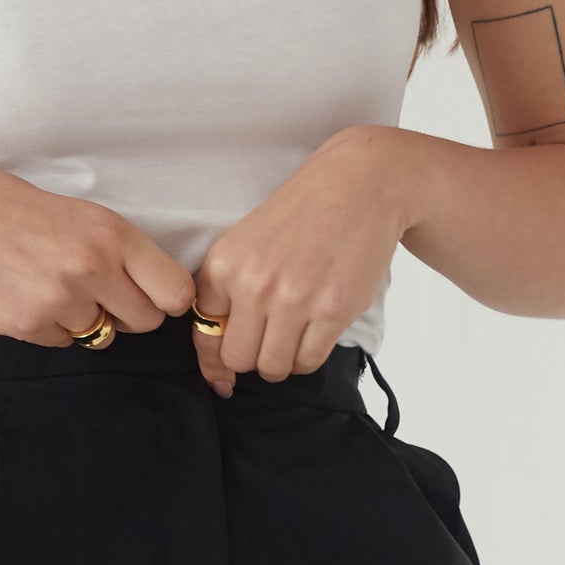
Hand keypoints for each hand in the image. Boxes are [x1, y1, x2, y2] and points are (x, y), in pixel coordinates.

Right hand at [0, 158, 196, 347]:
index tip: (154, 297)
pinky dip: (50, 326)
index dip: (168, 300)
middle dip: (128, 314)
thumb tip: (169, 301)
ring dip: (85, 320)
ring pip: (102, 336)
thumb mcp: (92, 220)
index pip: (176, 292)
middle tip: (100, 293)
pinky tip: (28, 295)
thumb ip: (130, 257)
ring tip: (54, 287)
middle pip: (146, 322)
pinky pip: (62, 343)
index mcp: (115, 236)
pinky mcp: (27, 324)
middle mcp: (91, 268)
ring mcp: (58, 299)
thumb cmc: (32, 218)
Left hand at [190, 128, 410, 396]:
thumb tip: (219, 356)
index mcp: (224, 266)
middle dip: (251, 359)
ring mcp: (294, 300)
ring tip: (292, 341)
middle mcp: (254, 285)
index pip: (205, 334)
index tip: (222, 378)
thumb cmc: (303, 213)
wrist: (358, 186)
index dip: (213, 363)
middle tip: (267, 345)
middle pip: (239, 359)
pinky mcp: (333, 311)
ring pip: (273, 366)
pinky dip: (308, 358)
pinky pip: (309, 361)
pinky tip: (313, 336)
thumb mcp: (246, 242)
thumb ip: (228, 290)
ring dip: (281, 363)